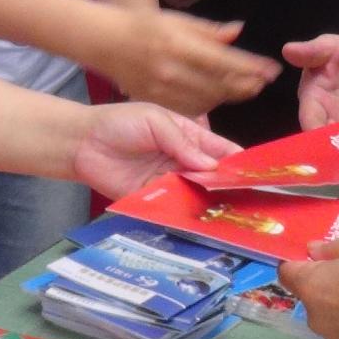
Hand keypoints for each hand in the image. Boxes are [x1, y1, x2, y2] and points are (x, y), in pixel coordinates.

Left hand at [70, 101, 239, 197]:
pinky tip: (198, 218)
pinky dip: (185, 212)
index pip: (220, 149)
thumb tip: (210, 164)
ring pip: (196, 194)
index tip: (256, 173)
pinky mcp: (153, 199)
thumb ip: (182, 142)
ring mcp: (169, 181)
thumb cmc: (118, 123)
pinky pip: (173, 207)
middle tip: (248, 198)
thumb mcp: (154, 120)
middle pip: (212, 176)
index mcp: (188, 137)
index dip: (237, 161)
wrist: (82, 143)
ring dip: (210, 201)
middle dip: (227, 185)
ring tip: (229, 211)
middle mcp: (182, 161)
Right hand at [95, 10, 278, 115]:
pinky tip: (218, 97)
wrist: (106, 42)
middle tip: (262, 81)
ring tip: (246, 88)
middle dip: (246, 85)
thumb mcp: (177, 19)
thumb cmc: (143, 25)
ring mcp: (163, 90)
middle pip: (220, 86)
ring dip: (230, 96)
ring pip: (208, 101)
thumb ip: (209, 31)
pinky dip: (209, 105)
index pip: (224, 61)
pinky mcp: (156, 103)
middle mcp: (172, 71)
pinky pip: (190, 110)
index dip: (251, 68)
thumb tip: (239, 31)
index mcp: (178, 45)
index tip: (271, 70)